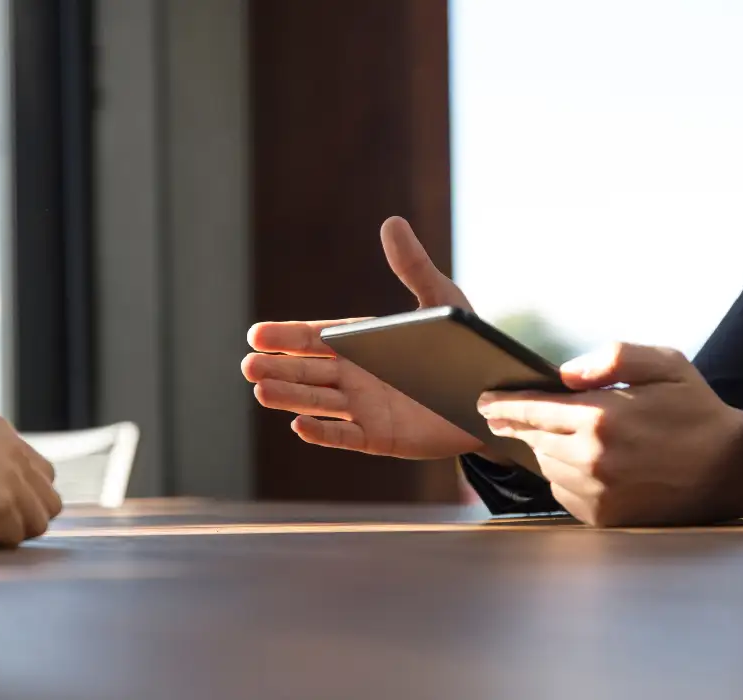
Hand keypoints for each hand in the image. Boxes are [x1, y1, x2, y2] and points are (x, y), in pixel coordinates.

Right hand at [0, 414, 64, 546]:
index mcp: (0, 432)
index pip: (38, 471)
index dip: (20, 496)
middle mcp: (13, 451)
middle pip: (47, 497)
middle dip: (23, 516)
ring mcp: (11, 479)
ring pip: (38, 521)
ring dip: (9, 532)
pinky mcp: (1, 507)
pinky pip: (12, 538)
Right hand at [243, 216, 482, 459]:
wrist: (494, 398)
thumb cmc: (465, 346)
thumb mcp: (441, 302)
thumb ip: (413, 267)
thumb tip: (391, 222)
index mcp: (362, 343)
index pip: (316, 339)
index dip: (286, 337)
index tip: (256, 334)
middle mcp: (356, 376)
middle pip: (308, 371)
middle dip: (278, 368)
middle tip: (248, 365)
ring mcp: (364, 408)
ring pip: (319, 402)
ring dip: (290, 397)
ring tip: (261, 391)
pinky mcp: (380, 437)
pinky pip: (346, 435)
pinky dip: (323, 433)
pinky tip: (298, 425)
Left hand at [477, 343, 742, 526]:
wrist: (732, 470)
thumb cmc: (695, 411)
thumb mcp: (663, 364)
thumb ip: (611, 358)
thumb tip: (563, 374)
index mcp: (602, 417)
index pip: (533, 410)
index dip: (504, 405)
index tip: (483, 402)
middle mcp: (593, 458)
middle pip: (534, 439)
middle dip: (522, 426)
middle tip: (509, 415)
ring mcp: (597, 492)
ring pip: (546, 466)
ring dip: (546, 450)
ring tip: (562, 436)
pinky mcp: (604, 517)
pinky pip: (563, 493)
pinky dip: (564, 476)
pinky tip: (583, 463)